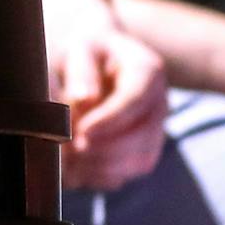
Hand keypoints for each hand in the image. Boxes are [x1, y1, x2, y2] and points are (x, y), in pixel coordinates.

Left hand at [51, 25, 167, 191]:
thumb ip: (81, 70)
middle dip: (105, 148)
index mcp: (147, 71)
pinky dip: (98, 176)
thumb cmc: (83, 52)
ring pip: (138, 162)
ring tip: (67, 157)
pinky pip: (126, 175)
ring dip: (101, 166)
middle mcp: (157, 104)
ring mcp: (152, 131)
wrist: (91, 60)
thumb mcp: (78, 48)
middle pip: (143, 137)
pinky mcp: (139, 153)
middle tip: (70, 147)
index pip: (135, 100)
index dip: (110, 120)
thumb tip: (83, 99)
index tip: (82, 131)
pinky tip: (73, 166)